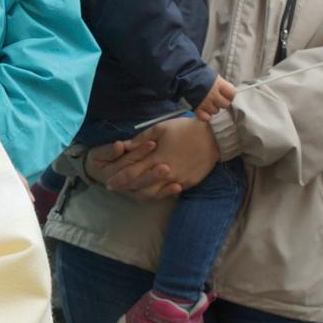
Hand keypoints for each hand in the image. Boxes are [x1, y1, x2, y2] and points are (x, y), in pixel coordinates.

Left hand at [86, 117, 221, 199]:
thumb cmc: (185, 129)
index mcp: (156, 158)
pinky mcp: (188, 183)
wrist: (214, 137)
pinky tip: (151, 189)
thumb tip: (124, 147)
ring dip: (140, 193)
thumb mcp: (160, 128)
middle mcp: (165, 173)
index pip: (131, 173)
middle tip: (115, 188)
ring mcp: (177, 180)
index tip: (109, 182)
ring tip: (131, 190)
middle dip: (125, 188)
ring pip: (154, 194)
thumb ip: (140, 140)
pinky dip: (158, 192)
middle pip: (140, 187)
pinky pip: (169, 192)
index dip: (118, 179)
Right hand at [194, 78, 237, 121]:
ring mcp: (205, 102)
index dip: (229, 95)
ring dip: (212, 108)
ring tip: (207, 102)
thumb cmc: (201, 76)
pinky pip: (206, 118)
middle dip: (221, 103)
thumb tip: (228, 95)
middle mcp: (213, 94)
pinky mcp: (197, 109)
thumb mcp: (214, 77)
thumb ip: (222, 86)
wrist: (184, 76)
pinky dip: (205, 116)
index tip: (225, 94)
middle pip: (225, 104)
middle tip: (215, 99)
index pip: (232, 94)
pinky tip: (203, 110)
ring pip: (215, 111)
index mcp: (218, 84)